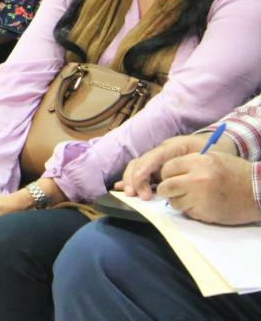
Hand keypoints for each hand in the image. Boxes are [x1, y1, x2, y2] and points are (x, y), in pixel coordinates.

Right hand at [116, 133, 237, 199]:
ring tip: (131, 195)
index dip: (144, 171)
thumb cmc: (215, 153)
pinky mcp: (157, 165)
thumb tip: (175, 183)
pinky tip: (122, 187)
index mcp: (175, 146)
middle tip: (138, 196)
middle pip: (141, 161)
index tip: (142, 189)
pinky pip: (140, 170)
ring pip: (137, 165)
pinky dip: (131, 179)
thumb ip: (193, 168)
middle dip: (135, 178)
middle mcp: (162, 150)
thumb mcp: (208, 159)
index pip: (154, 156)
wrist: (221, 145)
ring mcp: (158, 157)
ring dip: (131, 180)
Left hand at [157, 152, 260, 224]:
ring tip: (192, 198)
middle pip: (166, 187)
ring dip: (179, 201)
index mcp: (198, 162)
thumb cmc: (236, 172)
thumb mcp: (213, 158)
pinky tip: (203, 204)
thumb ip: (190, 163)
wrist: (259, 191)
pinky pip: (187, 212)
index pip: (167, 168)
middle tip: (174, 190)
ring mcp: (200, 198)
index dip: (167, 174)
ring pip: (174, 202)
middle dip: (167, 190)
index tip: (171, 177)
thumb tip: (167, 170)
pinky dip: (191, 210)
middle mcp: (197, 179)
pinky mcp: (205, 213)